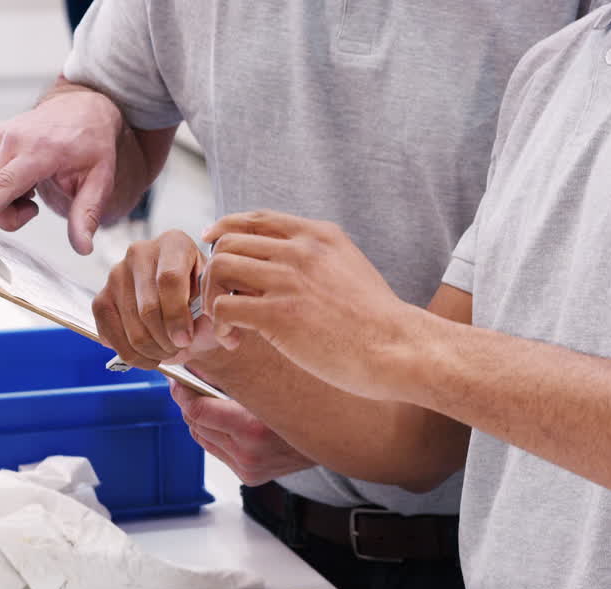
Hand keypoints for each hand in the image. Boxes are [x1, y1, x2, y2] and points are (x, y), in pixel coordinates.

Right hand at [0, 89, 123, 253]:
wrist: (80, 110)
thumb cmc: (91, 145)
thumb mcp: (100, 181)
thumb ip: (87, 215)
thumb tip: (83, 248)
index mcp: (40, 151)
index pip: (5, 184)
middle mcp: (10, 141)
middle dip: (10, 215)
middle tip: (35, 206)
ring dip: (4, 202)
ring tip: (31, 187)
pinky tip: (21, 178)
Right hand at [92, 229, 206, 368]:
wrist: (184, 311)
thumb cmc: (203, 303)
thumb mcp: (216, 303)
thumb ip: (214, 313)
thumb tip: (209, 331)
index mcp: (174, 243)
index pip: (169, 279)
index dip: (177, 315)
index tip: (186, 340)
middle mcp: (140, 252)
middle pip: (148, 307)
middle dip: (166, 339)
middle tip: (180, 348)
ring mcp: (116, 274)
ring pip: (131, 326)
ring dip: (152, 350)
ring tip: (169, 351)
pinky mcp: (101, 298)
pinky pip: (111, 335)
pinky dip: (132, 355)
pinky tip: (150, 356)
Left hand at [169, 380, 315, 484]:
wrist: (335, 439)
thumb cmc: (306, 406)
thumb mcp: (271, 387)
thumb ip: (235, 381)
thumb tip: (200, 369)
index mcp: (253, 429)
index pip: (198, 413)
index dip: (182, 394)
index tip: (176, 381)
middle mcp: (248, 454)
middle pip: (196, 425)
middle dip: (189, 405)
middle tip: (187, 385)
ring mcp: (248, 468)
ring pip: (203, 439)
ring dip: (200, 421)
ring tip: (205, 402)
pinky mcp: (249, 476)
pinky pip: (217, 451)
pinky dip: (215, 435)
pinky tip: (224, 422)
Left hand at [199, 210, 423, 400]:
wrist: (398, 348)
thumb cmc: (378, 321)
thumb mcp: (351, 268)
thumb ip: (318, 260)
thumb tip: (284, 268)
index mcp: (319, 236)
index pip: (257, 217)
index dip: (226, 228)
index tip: (212, 243)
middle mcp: (301, 250)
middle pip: (229, 241)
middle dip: (215, 271)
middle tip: (223, 301)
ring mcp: (289, 280)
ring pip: (219, 267)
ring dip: (212, 296)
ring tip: (227, 324)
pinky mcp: (280, 314)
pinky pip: (224, 307)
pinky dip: (219, 325)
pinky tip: (234, 340)